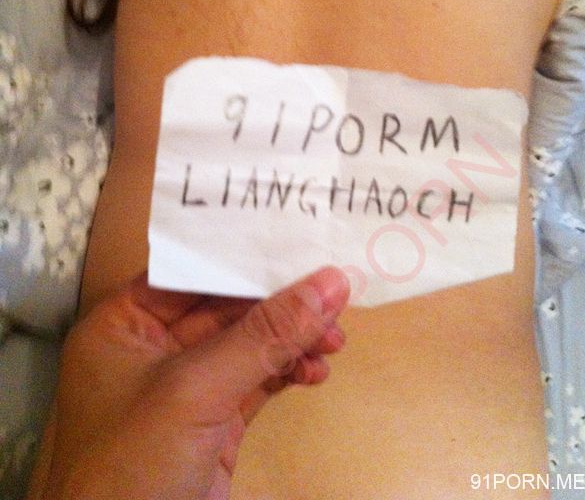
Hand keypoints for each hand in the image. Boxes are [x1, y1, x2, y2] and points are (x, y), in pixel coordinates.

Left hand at [41, 267, 349, 499]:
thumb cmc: (135, 464)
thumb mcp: (196, 389)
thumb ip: (263, 335)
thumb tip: (331, 283)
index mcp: (124, 322)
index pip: (192, 273)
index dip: (246, 258)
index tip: (302, 244)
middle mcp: (151, 346)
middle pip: (227, 307)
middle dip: (281, 305)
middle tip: (335, 298)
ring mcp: (184, 386)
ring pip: (248, 344)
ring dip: (293, 341)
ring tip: (335, 342)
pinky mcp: (213, 421)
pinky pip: (257, 380)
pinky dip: (288, 373)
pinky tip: (316, 373)